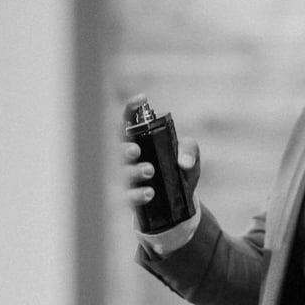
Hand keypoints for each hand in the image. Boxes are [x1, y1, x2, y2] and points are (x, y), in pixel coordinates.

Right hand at [123, 92, 200, 206]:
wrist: (178, 205)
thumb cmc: (178, 172)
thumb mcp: (189, 159)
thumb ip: (189, 152)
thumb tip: (183, 163)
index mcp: (138, 139)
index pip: (128, 119)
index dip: (132, 107)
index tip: (142, 99)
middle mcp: (126, 156)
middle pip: (114, 147)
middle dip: (122, 148)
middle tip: (136, 151)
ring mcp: (124, 177)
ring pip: (117, 173)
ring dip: (131, 171)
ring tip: (149, 171)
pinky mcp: (127, 198)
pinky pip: (124, 197)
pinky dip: (135, 194)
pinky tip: (149, 193)